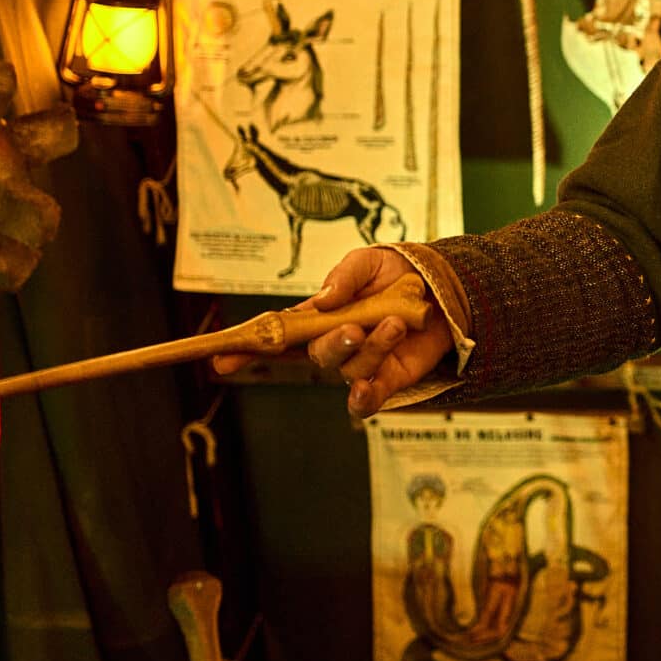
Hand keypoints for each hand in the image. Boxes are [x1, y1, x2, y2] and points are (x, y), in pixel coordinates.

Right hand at [211, 245, 453, 418]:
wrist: (440, 286)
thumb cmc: (394, 273)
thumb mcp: (368, 262)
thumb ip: (345, 276)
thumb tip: (323, 299)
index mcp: (318, 317)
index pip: (278, 336)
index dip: (248, 348)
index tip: (221, 358)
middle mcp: (334, 343)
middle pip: (318, 355)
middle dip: (333, 343)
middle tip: (354, 327)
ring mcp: (360, 363)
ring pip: (352, 367)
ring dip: (374, 346)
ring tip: (398, 322)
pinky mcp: (387, 379)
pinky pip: (367, 399)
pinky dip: (362, 398)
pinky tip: (363, 389)